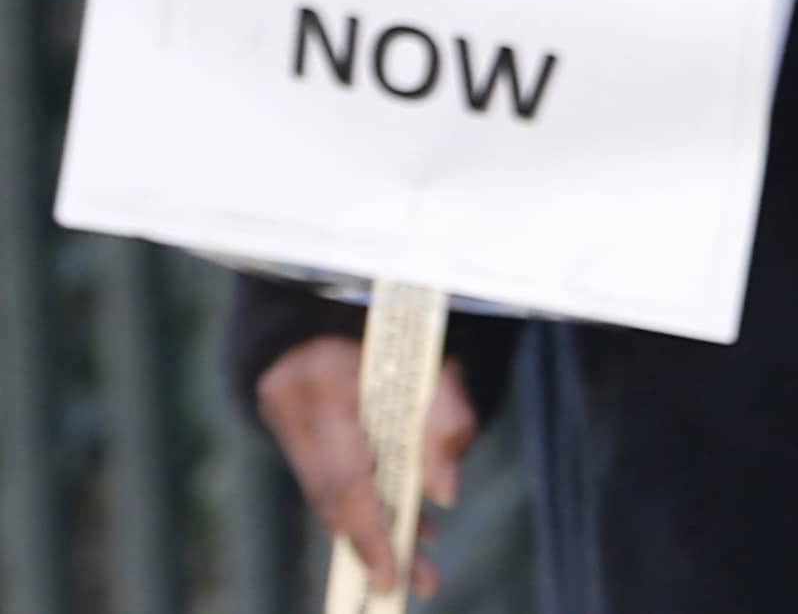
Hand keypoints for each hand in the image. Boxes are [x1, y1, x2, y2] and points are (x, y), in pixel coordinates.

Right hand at [256, 338, 474, 598]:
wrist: (339, 285)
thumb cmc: (404, 320)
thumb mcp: (441, 358)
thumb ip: (446, 420)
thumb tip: (445, 494)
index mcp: (323, 376)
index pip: (344, 474)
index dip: (370, 530)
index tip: (392, 574)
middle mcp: (289, 400)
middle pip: (330, 493)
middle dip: (374, 542)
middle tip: (413, 584)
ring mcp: (281, 412)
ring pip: (325, 490)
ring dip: (372, 529)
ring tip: (418, 567)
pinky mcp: (286, 421)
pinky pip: (325, 474)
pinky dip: (363, 502)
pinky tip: (401, 525)